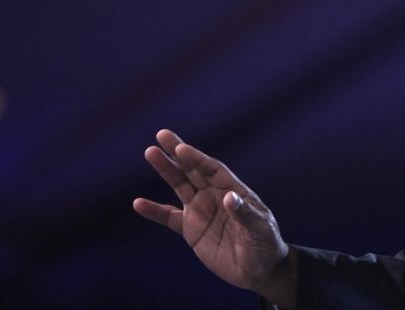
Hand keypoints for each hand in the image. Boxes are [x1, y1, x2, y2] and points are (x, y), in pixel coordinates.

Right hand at [133, 129, 295, 306]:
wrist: (258, 269)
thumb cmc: (265, 244)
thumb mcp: (260, 229)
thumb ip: (244, 214)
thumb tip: (229, 197)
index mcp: (233, 190)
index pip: (212, 169)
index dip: (197, 158)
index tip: (181, 148)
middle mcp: (215, 196)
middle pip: (193, 170)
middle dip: (178, 153)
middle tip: (161, 135)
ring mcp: (201, 211)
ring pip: (180, 186)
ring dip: (166, 170)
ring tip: (150, 152)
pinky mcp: (191, 229)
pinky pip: (169, 218)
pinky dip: (154, 211)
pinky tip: (139, 203)